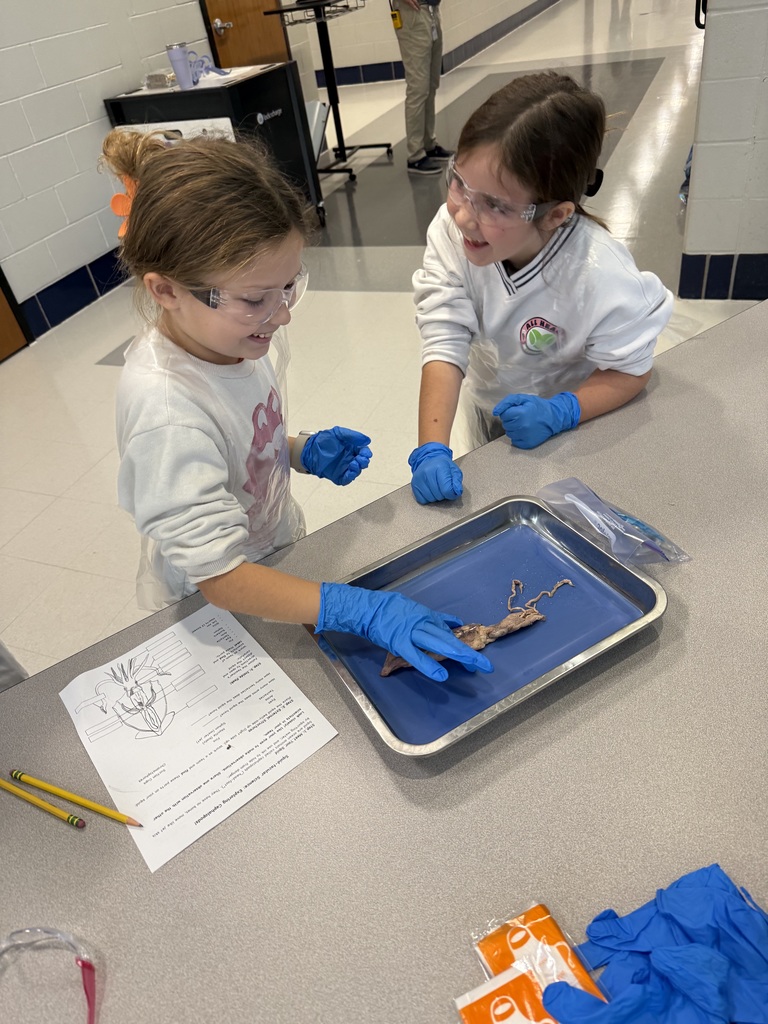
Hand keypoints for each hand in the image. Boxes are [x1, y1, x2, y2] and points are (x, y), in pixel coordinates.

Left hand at [301, 427, 371, 484]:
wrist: (310, 449)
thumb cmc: (324, 440)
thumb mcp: (339, 433)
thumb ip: (353, 436)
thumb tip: (368, 441)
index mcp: (352, 449)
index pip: (364, 452)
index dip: (366, 453)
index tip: (365, 453)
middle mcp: (350, 458)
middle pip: (362, 463)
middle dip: (364, 461)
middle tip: (360, 459)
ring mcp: (344, 468)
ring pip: (356, 471)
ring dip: (358, 468)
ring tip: (354, 464)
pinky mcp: (338, 475)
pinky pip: (347, 479)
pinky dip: (350, 477)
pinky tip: (350, 471)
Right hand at [316, 583, 492, 681]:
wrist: (365, 607)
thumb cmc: (387, 609)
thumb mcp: (414, 608)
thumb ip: (435, 618)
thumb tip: (456, 623)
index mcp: (426, 616)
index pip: (449, 631)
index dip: (464, 644)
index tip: (476, 656)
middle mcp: (422, 622)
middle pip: (449, 638)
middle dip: (468, 652)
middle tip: (485, 665)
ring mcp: (411, 632)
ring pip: (438, 643)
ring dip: (457, 654)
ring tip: (472, 665)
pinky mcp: (398, 641)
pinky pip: (416, 655)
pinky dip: (429, 665)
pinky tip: (441, 675)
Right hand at [408, 442, 462, 503]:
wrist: (429, 459)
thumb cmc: (442, 466)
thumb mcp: (454, 470)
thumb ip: (457, 482)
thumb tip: (456, 492)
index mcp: (439, 467)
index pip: (447, 490)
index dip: (451, 494)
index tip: (452, 492)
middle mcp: (427, 472)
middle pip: (438, 495)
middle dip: (443, 495)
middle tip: (443, 488)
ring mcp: (419, 478)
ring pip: (430, 498)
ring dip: (435, 497)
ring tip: (436, 488)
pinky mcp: (414, 484)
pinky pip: (422, 500)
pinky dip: (427, 498)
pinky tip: (430, 490)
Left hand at [492, 392, 580, 449]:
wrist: (553, 418)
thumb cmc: (537, 407)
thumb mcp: (523, 398)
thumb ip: (507, 402)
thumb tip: (495, 412)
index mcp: (520, 414)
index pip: (504, 415)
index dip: (510, 412)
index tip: (518, 411)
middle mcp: (522, 426)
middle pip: (505, 424)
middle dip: (511, 420)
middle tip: (522, 417)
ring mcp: (525, 436)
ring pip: (509, 433)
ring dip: (514, 428)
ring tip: (524, 424)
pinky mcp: (527, 444)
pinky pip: (514, 441)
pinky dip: (518, 436)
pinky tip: (525, 431)